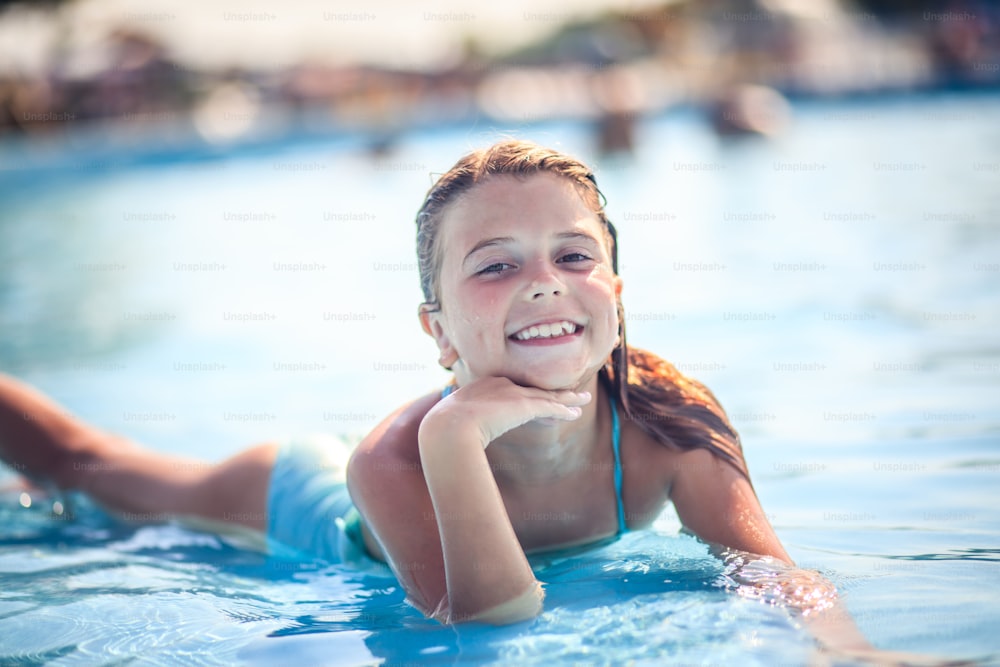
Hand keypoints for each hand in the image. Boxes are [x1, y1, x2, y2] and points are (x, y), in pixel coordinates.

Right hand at [420, 377, 591, 448]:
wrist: (447, 426)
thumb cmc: (441, 430)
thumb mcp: (448, 426)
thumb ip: (456, 431)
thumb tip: (451, 450)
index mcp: (481, 387)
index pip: (510, 390)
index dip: (525, 397)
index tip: (536, 403)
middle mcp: (500, 385)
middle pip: (532, 389)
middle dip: (550, 393)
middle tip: (567, 394)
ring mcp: (512, 393)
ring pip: (547, 395)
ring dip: (566, 399)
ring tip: (582, 399)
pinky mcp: (524, 405)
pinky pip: (551, 407)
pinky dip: (564, 410)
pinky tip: (576, 413)